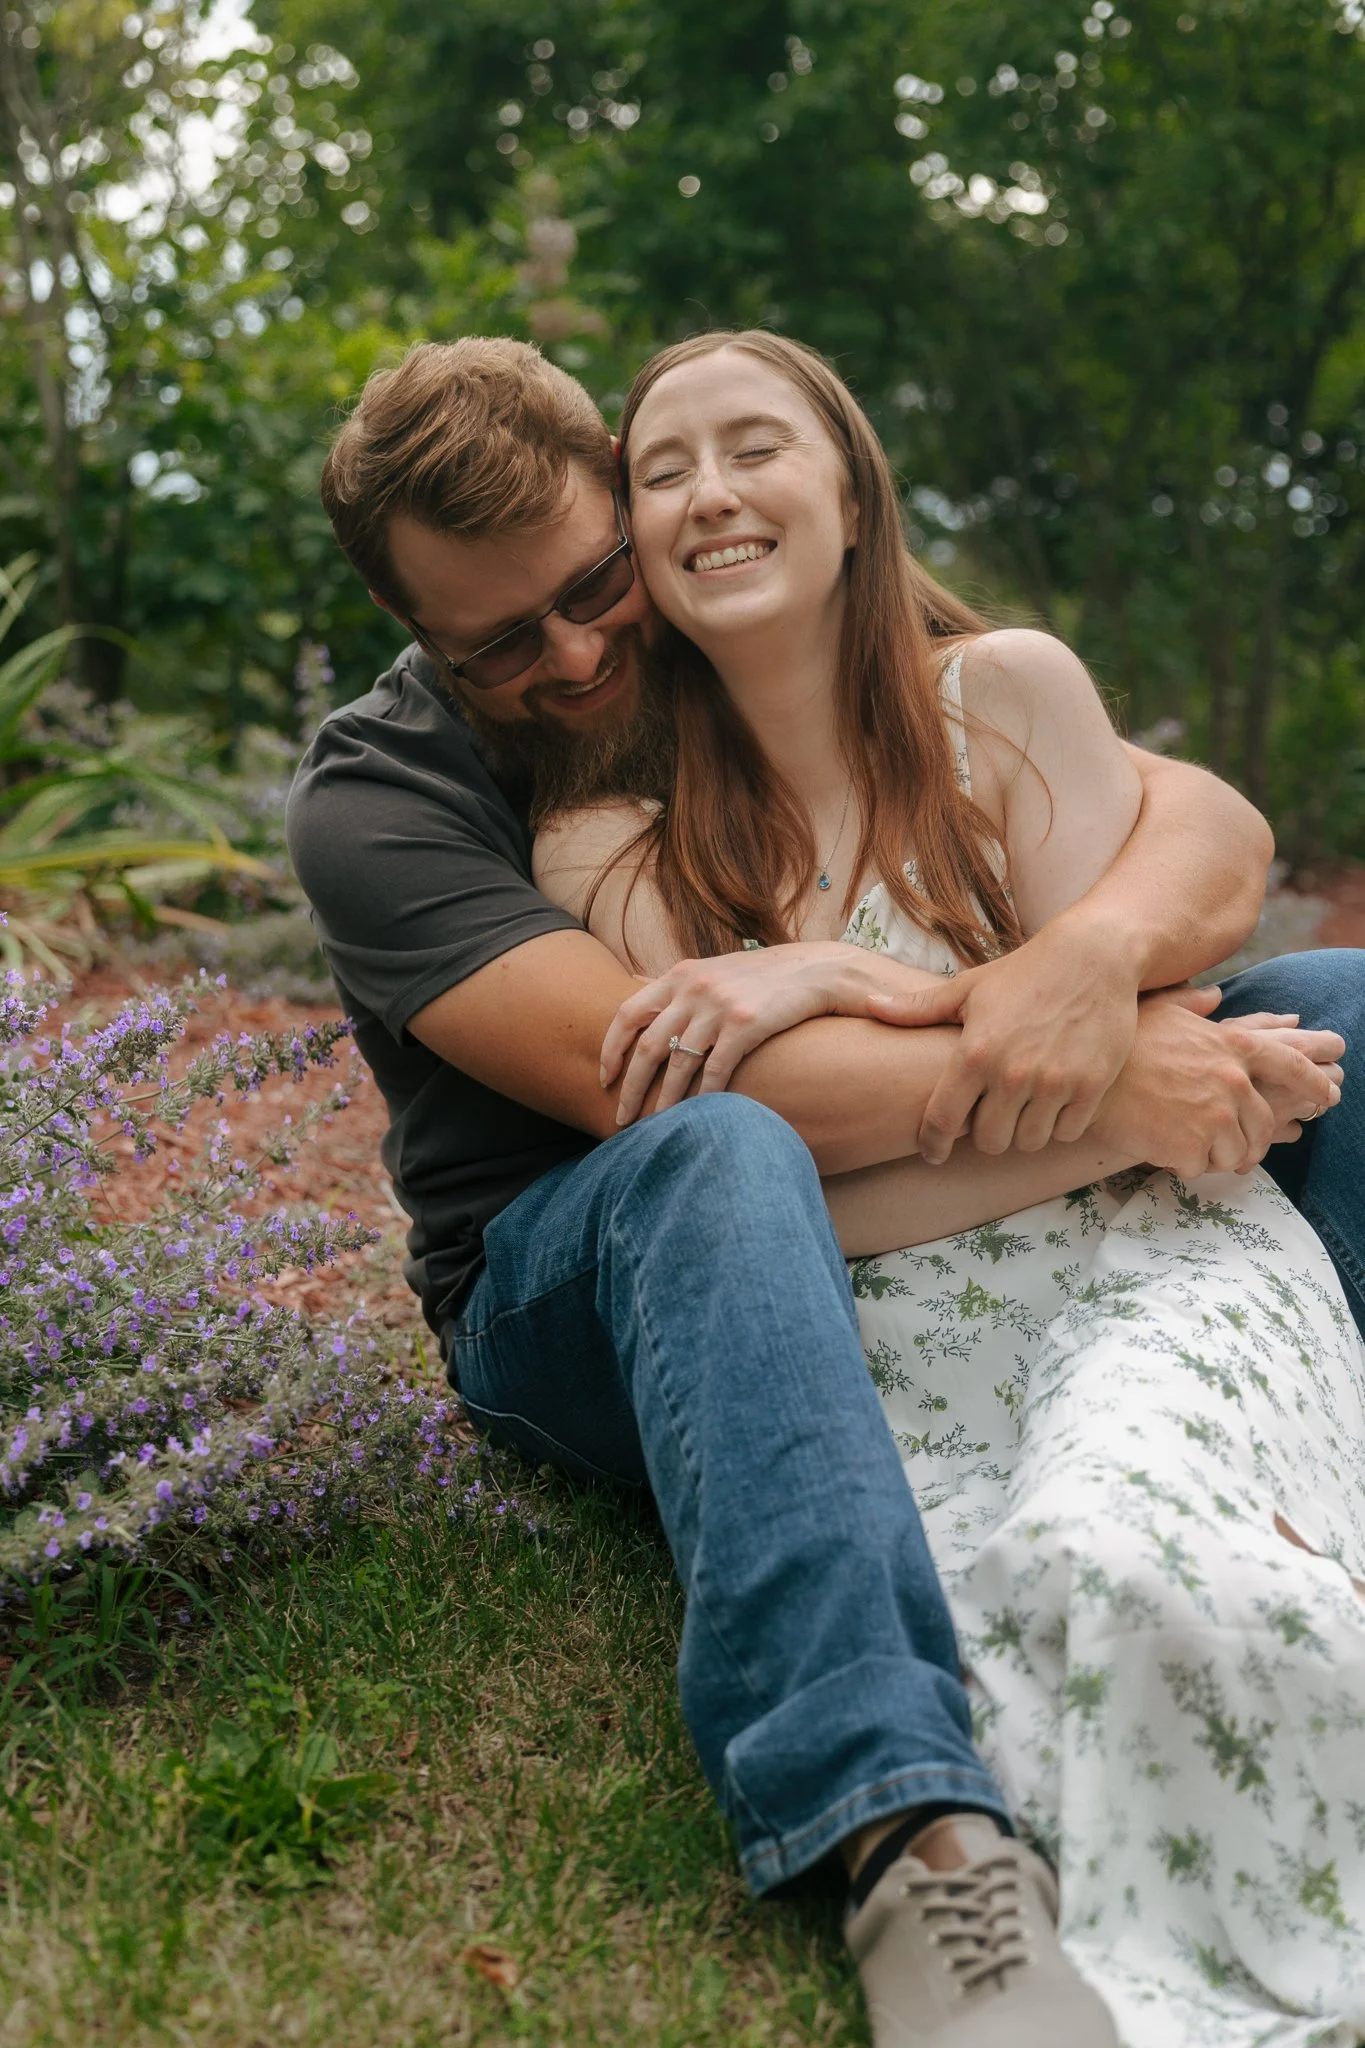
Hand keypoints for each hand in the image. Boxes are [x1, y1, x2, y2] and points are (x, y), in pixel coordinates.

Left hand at [601, 943, 949, 1125]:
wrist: (816, 970)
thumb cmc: (762, 978)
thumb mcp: (713, 970)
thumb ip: (678, 987)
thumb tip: (633, 990)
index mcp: (680, 975)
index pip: (627, 1014)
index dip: (610, 1049)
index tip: (604, 1078)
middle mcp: (694, 987)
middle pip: (646, 1046)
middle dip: (630, 1087)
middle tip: (621, 1117)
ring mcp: (719, 1005)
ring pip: (677, 1063)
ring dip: (664, 1101)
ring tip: (655, 1126)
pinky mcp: (746, 1023)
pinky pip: (715, 1069)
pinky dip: (703, 1097)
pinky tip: (698, 1117)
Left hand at [866, 917, 1143, 1162]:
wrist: (1094, 955)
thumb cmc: (1025, 972)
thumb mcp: (968, 988)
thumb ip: (919, 1008)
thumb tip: (871, 1006)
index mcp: (975, 1052)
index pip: (942, 1122)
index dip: (933, 1144)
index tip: (933, 1152)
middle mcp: (1012, 1074)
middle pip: (989, 1142)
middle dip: (984, 1135)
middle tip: (988, 1118)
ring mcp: (1055, 1082)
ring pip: (1029, 1142)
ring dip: (1022, 1132)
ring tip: (1021, 1110)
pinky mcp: (1091, 1086)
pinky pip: (1066, 1132)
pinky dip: (1058, 1125)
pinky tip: (1053, 1104)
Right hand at [1090, 988, 1343, 1176]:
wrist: (1085, 1080)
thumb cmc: (1119, 1043)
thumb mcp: (1162, 1009)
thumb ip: (1196, 1005)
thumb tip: (1214, 997)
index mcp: (1233, 1046)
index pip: (1292, 1066)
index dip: (1315, 1083)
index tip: (1328, 1095)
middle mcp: (1234, 1082)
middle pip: (1263, 1125)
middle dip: (1251, 1140)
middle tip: (1231, 1147)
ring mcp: (1216, 1118)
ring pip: (1236, 1153)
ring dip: (1214, 1154)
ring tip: (1183, 1142)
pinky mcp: (1194, 1149)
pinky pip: (1203, 1168)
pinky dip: (1184, 1163)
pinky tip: (1161, 1147)